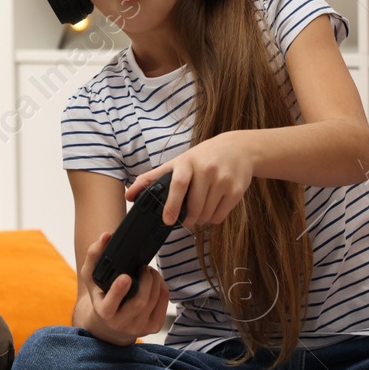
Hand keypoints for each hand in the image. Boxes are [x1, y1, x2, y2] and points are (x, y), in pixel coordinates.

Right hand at [79, 231, 168, 343]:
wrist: (111, 325)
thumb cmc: (101, 296)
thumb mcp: (91, 277)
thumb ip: (94, 255)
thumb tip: (106, 236)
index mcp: (104, 313)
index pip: (110, 305)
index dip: (118, 291)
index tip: (126, 277)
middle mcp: (121, 324)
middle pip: (140, 301)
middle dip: (146, 280)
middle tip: (143, 267)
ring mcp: (139, 328)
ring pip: (154, 300)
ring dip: (155, 280)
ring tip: (148, 271)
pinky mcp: (154, 327)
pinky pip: (163, 302)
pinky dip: (162, 286)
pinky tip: (154, 281)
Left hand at [126, 132, 253, 227]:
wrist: (239, 148)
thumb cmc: (203, 157)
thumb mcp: (178, 162)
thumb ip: (153, 178)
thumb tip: (129, 196)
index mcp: (188, 162)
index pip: (179, 184)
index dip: (172, 204)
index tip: (167, 220)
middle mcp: (207, 170)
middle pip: (194, 206)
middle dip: (187, 219)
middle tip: (183, 221)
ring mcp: (223, 180)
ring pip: (207, 214)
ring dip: (200, 220)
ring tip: (199, 212)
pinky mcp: (236, 190)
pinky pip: (220, 216)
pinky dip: (213, 219)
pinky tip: (211, 208)